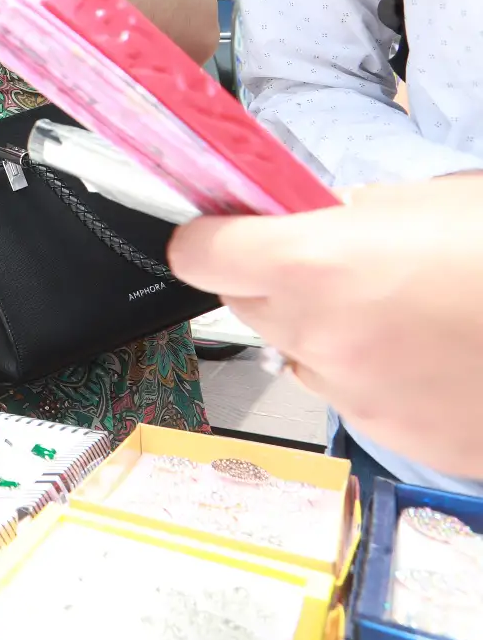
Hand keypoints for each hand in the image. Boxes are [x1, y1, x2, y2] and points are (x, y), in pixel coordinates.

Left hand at [168, 175, 482, 478]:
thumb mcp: (432, 200)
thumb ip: (352, 212)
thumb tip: (316, 217)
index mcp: (314, 265)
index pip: (200, 254)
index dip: (209, 237)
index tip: (224, 229)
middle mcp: (320, 337)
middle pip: (248, 305)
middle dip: (274, 281)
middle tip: (334, 263)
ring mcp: (358, 397)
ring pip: (302, 357)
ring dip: (328, 334)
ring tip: (406, 314)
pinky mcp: (401, 439)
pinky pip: (359, 399)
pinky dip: (381, 378)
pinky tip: (439, 358)